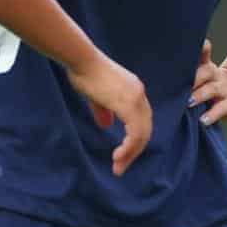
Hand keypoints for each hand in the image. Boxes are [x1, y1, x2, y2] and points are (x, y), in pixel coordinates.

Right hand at [67, 52, 152, 176]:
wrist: (81, 59)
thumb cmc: (84, 73)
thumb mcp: (97, 96)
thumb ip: (104, 111)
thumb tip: (106, 125)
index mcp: (135, 92)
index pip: (142, 121)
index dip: (134, 140)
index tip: (122, 155)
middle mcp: (140, 95)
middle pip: (145, 130)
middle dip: (134, 151)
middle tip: (121, 167)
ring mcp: (136, 99)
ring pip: (142, 135)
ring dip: (130, 153)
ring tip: (118, 167)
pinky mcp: (128, 104)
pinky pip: (134, 133)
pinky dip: (128, 148)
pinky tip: (118, 156)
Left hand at [188, 39, 226, 125]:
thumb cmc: (211, 86)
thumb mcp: (201, 79)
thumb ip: (188, 74)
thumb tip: (162, 74)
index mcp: (207, 68)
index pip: (204, 55)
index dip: (202, 49)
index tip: (199, 45)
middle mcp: (216, 77)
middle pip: (206, 72)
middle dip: (193, 78)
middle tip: (180, 85)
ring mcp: (225, 90)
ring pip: (212, 90)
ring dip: (200, 96)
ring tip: (189, 102)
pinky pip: (221, 109)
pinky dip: (212, 115)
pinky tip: (203, 121)